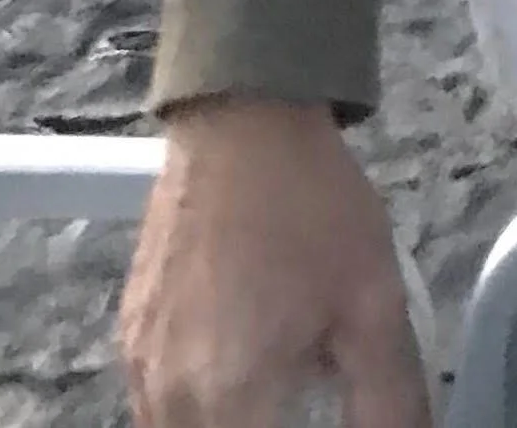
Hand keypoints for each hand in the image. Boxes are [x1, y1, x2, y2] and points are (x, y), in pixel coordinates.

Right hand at [120, 98, 432, 427]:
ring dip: (231, 421)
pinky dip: (198, 402)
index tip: (315, 412)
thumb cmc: (313, 209)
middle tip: (303, 401)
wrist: (241, 119)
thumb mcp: (374, 305)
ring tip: (280, 383)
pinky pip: (156, 400)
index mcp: (228, 401)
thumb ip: (389, 399)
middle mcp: (166, 399)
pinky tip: (242, 356)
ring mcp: (137, 366)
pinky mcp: (127, 333)